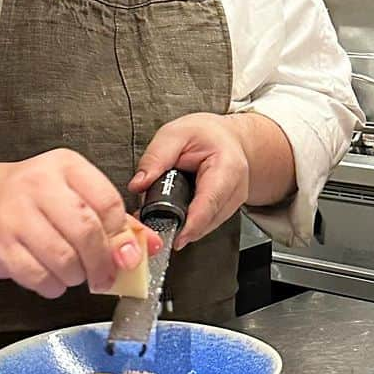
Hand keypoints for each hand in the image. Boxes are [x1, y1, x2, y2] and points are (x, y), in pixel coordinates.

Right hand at [0, 148, 160, 297]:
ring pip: (64, 258)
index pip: (107, 201)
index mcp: (65, 166)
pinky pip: (38, 277)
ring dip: (78, 275)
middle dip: (103, 261)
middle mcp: (39, 186)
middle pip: (86, 231)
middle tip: (107, 274)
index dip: (122, 233)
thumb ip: (111, 216)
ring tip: (76, 273)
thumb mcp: (71, 189)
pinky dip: (53, 285)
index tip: (128, 251)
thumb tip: (149, 244)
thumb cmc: (29, 195)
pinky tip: (53, 277)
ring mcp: (16, 216)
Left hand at [129, 113, 249, 250]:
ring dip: (182, 224)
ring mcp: (234, 204)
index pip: (210, 201)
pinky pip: (205, 224)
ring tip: (160, 209)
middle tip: (149, 219)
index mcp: (227, 166)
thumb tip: (138, 185)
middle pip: (206, 220)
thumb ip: (155, 158)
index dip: (192, 224)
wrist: (227, 138)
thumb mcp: (175, 134)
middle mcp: (236, 189)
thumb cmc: (205, 134)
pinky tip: (175, 211)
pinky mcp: (227, 212)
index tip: (175, 239)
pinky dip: (188, 222)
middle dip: (177, 224)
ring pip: (204, 226)